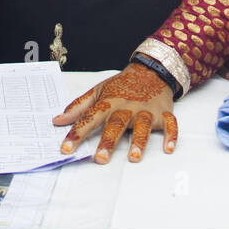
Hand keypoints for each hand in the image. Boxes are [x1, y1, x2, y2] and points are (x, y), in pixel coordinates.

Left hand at [52, 62, 176, 163]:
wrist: (150, 70)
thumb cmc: (122, 85)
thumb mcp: (98, 91)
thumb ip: (78, 107)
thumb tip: (57, 121)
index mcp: (109, 102)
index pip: (90, 118)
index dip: (77, 133)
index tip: (66, 148)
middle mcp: (127, 106)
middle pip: (116, 124)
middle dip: (108, 141)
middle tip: (100, 158)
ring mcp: (146, 110)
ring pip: (142, 125)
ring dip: (139, 141)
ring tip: (133, 157)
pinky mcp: (163, 113)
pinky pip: (169, 124)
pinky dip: (171, 135)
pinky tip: (168, 148)